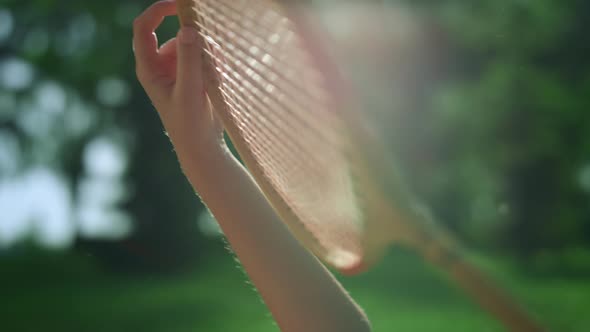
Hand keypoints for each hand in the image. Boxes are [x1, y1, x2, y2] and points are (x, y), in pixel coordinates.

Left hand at [133, 0, 223, 157]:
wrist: (203, 146)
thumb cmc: (189, 124)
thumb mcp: (189, 91)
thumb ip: (188, 60)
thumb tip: (187, 28)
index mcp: (149, 68)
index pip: (144, 28)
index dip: (157, 11)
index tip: (179, 5)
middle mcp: (161, 64)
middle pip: (177, 34)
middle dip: (197, 41)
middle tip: (211, 58)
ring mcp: (178, 68)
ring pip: (195, 44)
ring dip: (209, 56)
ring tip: (214, 79)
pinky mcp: (194, 73)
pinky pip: (206, 55)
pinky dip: (215, 63)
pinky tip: (218, 82)